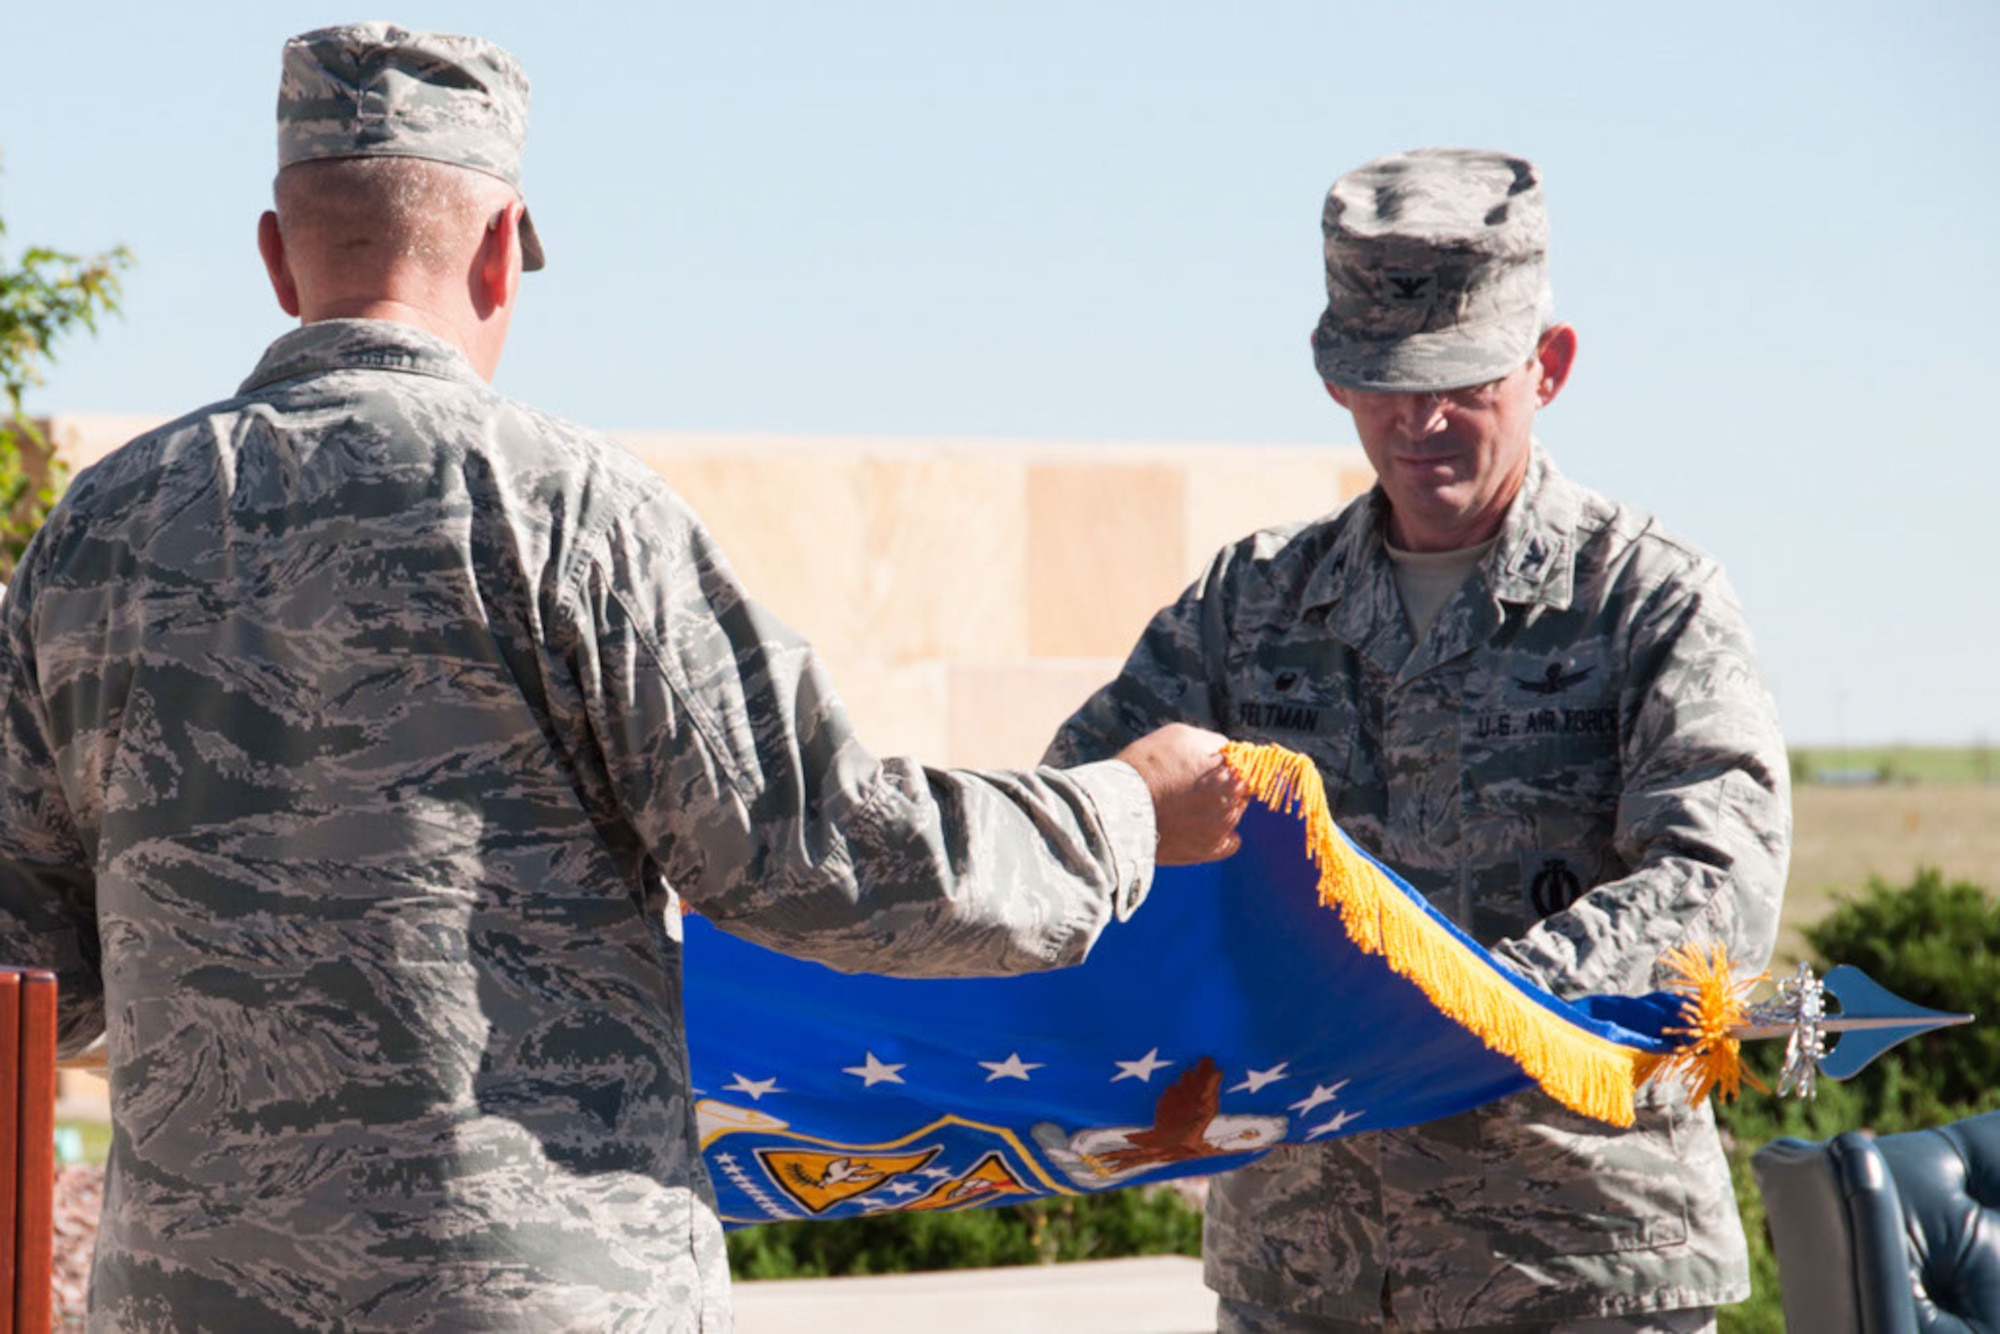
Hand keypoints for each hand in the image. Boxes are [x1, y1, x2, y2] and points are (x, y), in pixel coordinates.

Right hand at [1115, 723, 1249, 865]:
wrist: (1119, 807)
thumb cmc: (1148, 766)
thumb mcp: (1182, 736)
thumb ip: (1215, 743)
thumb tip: (1228, 751)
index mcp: (1233, 773)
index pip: (1254, 766)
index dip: (1237, 761)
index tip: (1225, 760)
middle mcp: (1234, 803)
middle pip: (1242, 789)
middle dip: (1226, 783)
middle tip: (1195, 780)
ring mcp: (1222, 829)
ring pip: (1232, 813)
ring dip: (1219, 807)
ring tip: (1186, 802)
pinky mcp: (1208, 851)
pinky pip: (1230, 842)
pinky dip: (1221, 834)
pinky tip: (1202, 825)